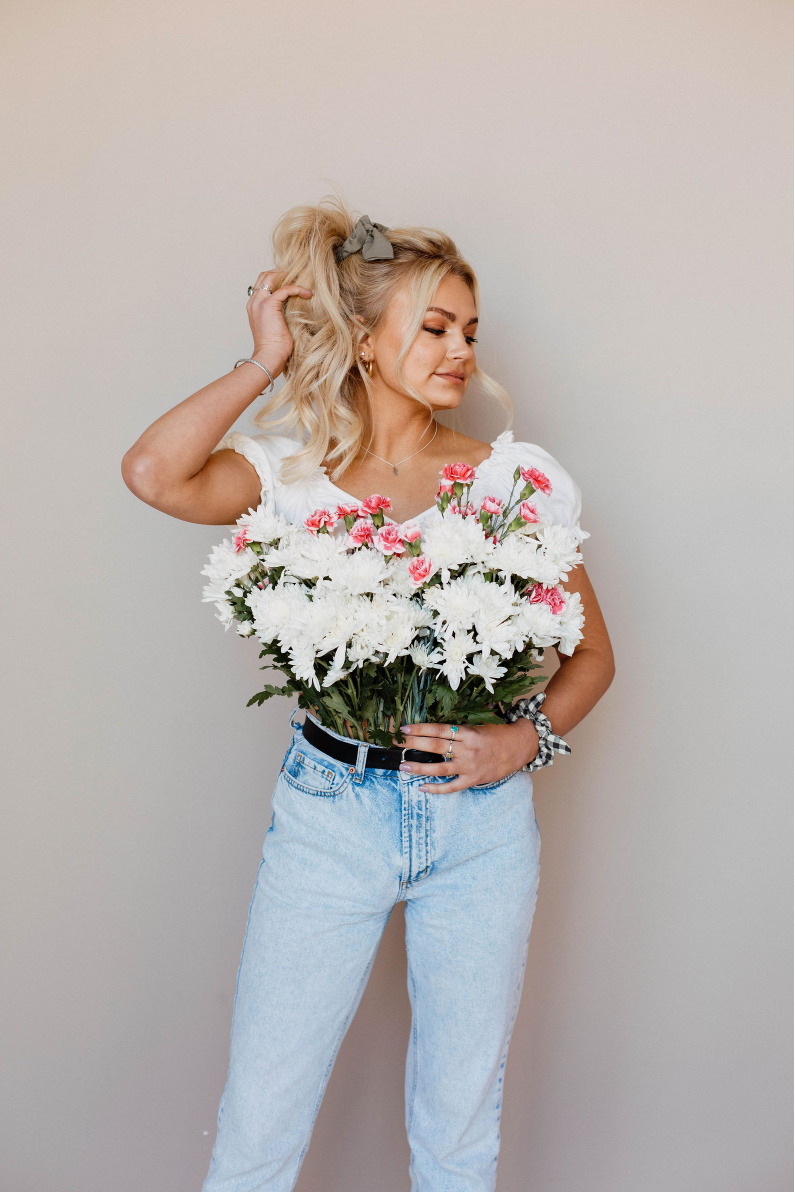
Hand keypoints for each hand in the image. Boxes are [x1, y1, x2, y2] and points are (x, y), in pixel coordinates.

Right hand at [246, 270, 313, 376]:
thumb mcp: (275, 326)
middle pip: (264, 276)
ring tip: (302, 281)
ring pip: (271, 277)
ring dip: (288, 276)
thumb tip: (293, 308)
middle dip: (281, 273)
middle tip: (298, 276)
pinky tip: (308, 294)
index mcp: (253, 307)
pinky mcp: (269, 305)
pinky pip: (285, 289)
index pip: (262, 284)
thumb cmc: (274, 348)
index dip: (276, 279)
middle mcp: (254, 302)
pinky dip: (297, 289)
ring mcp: (259, 303)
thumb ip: (278, 314)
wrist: (269, 357)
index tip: (292, 281)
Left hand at [395, 719, 539, 792]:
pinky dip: (437, 789)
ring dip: (419, 767)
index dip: (420, 729)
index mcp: (467, 732)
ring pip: (439, 768)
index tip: (404, 729)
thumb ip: (459, 727)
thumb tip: (436, 727)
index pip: (438, 729)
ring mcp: (470, 766)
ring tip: (403, 765)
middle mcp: (467, 749)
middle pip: (435, 746)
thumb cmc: (498, 733)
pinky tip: (422, 788)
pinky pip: (452, 786)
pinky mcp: (474, 779)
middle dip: (413, 744)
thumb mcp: (479, 724)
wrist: (520, 746)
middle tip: (396, 744)